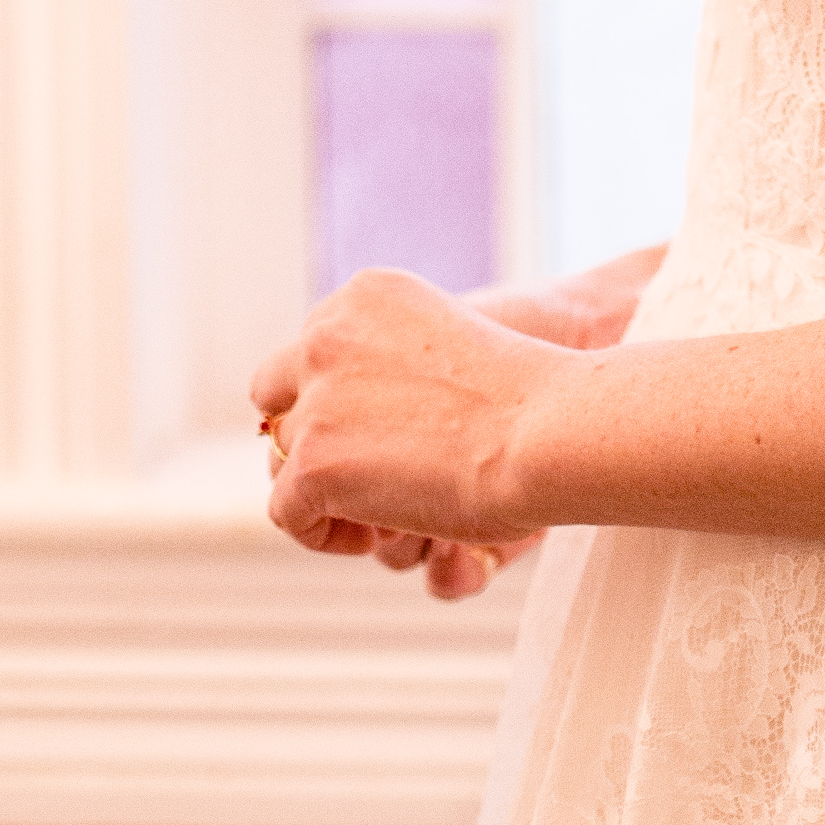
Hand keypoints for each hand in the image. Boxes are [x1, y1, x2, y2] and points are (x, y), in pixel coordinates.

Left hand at [273, 248, 669, 598]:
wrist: (546, 428)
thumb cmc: (526, 397)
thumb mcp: (447, 347)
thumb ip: (393, 366)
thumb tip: (354, 430)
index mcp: (366, 293)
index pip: (312, 353)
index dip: (338, 401)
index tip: (387, 435)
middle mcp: (328, 333)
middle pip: (278, 396)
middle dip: (313, 436)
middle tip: (368, 475)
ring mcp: (316, 398)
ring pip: (283, 456)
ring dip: (325, 486)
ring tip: (383, 510)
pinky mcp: (313, 462)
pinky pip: (286, 510)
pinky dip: (325, 531)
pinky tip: (381, 530)